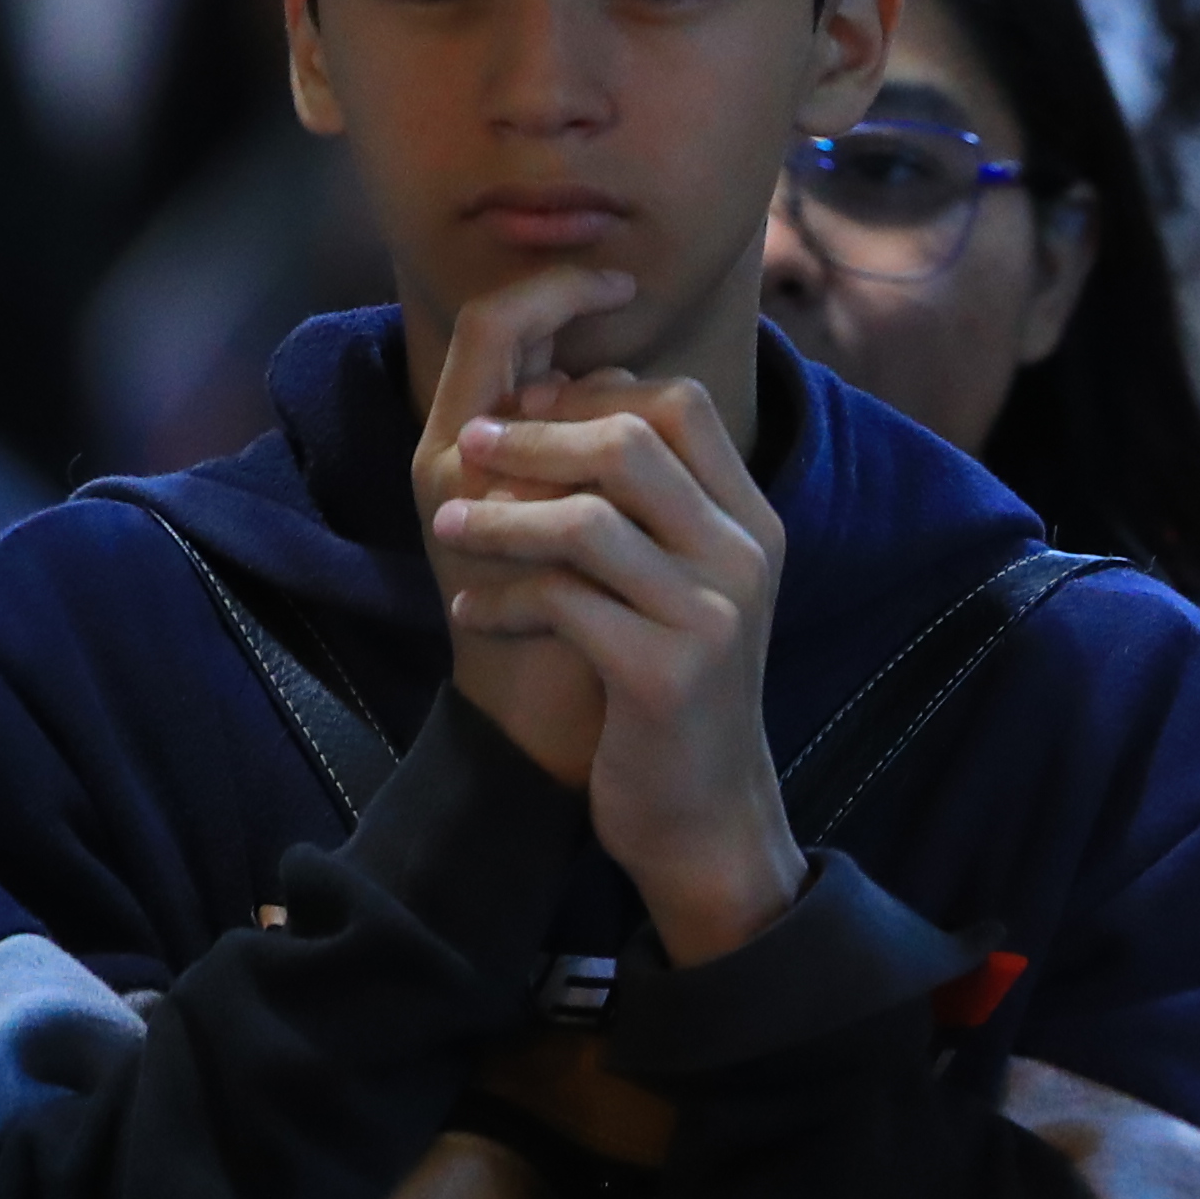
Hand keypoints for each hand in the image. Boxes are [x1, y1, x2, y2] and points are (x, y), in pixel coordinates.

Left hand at [428, 318, 805, 964]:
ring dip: (500, 516)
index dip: (592, 390)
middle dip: (535, 437)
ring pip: (587, 519)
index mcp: (751, 522)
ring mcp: (711, 616)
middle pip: (632, 441)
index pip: (682, 403)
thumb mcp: (676, 580)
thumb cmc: (668, 686)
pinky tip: (469, 618)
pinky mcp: (664, 675)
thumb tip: (576, 384)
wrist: (702, 814)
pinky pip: (560, 601)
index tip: (524, 408)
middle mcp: (744, 558)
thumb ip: (644, 496)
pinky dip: (499, 601)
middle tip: (470, 448)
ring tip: (447, 529)